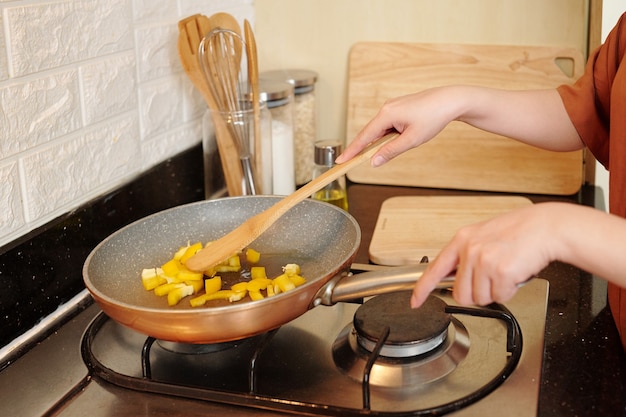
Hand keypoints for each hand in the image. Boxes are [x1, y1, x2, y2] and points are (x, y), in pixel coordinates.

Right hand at [335, 87, 581, 165]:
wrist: (451, 100)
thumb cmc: (433, 118)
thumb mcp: (412, 140)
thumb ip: (391, 151)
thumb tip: (374, 161)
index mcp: (386, 115)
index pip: (364, 137)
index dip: (351, 151)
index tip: (340, 161)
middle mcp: (386, 109)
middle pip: (369, 133)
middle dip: (361, 149)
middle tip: (349, 163)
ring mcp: (393, 107)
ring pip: (380, 130)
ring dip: (379, 143)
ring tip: (386, 151)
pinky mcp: (400, 109)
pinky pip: (388, 126)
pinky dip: (387, 136)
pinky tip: (396, 141)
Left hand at [410, 203, 560, 307]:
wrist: (547, 227)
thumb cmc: (519, 232)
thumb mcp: (483, 236)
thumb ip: (466, 255)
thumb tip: (453, 278)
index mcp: (462, 240)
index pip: (435, 268)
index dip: (422, 289)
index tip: (415, 301)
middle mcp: (470, 250)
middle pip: (460, 294)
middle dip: (476, 294)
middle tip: (491, 280)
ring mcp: (484, 261)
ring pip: (481, 298)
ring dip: (495, 292)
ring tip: (506, 272)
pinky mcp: (501, 272)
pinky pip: (500, 298)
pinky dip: (510, 292)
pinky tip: (515, 274)